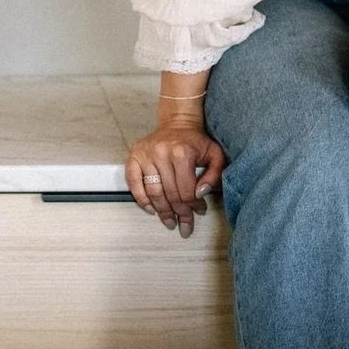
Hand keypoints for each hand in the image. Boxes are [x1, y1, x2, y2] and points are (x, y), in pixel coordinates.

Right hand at [126, 123, 223, 237]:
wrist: (178, 123)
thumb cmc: (196, 142)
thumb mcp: (215, 156)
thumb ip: (214, 175)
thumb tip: (200, 194)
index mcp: (182, 153)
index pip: (186, 190)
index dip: (194, 206)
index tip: (199, 212)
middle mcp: (161, 153)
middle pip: (170, 194)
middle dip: (179, 213)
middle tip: (184, 225)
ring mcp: (146, 155)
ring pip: (153, 192)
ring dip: (162, 211)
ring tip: (169, 222)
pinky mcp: (134, 156)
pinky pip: (133, 183)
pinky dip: (141, 199)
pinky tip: (151, 209)